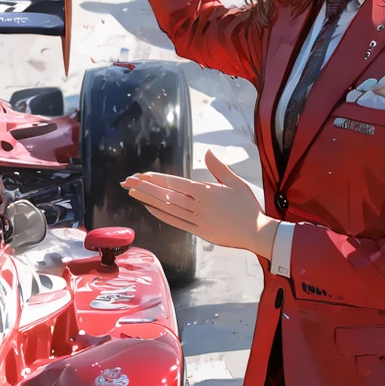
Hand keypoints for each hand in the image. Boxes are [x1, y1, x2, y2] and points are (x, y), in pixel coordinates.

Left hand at [120, 149, 276, 259]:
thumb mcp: (236, 182)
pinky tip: (149, 209)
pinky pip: (176, 223)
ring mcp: (197, 220)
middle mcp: (199, 206)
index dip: (157, 179)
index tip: (141, 175)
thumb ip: (219, 168)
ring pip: (168, 208)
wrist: (257, 233)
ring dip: (148, 200)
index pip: (176, 183)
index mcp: (207, 192)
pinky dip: (162, 216)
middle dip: (145, 188)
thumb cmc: (248, 207)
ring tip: (132, 193)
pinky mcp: (199, 232)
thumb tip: (207, 152)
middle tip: (127, 182)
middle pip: (167, 195)